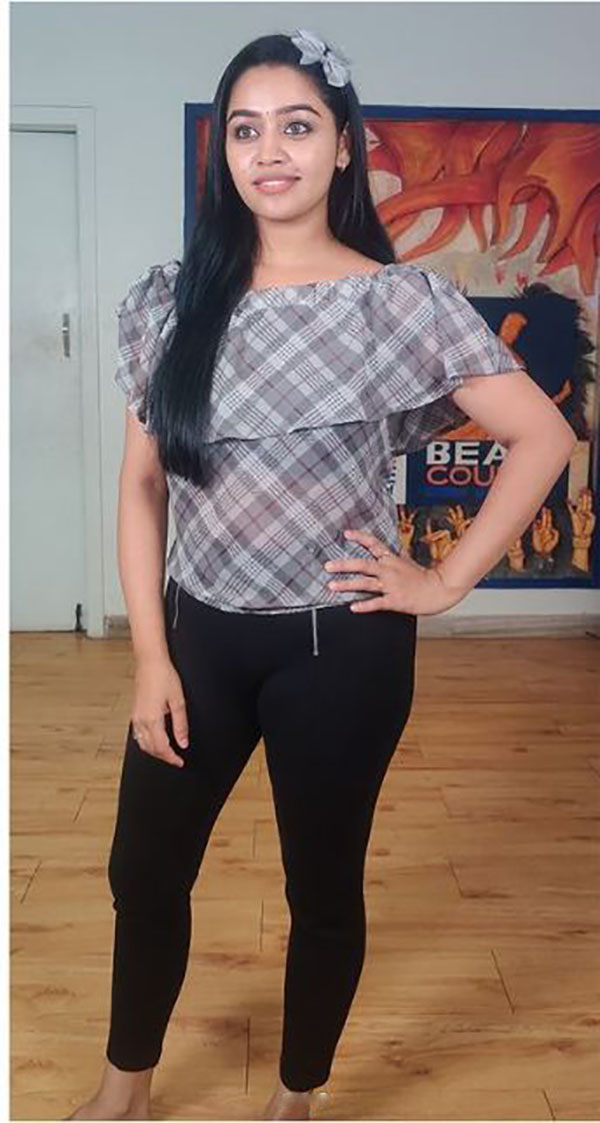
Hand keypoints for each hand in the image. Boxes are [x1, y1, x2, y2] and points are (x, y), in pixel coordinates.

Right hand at [131, 654, 189, 766]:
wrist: (150, 662)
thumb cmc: (164, 676)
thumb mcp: (178, 701)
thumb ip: (180, 724)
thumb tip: (183, 742)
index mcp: (152, 719)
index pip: (162, 748)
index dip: (172, 758)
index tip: (180, 762)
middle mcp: (141, 721)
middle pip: (151, 749)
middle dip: (163, 757)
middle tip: (176, 759)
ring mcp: (135, 717)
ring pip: (142, 743)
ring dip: (154, 751)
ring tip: (168, 752)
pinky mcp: (134, 713)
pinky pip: (138, 735)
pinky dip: (147, 742)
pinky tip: (155, 740)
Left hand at [324, 529, 466, 614]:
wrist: (439, 590)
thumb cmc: (423, 577)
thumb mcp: (407, 561)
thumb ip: (394, 556)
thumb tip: (385, 549)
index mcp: (391, 559)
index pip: (374, 544)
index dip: (360, 537)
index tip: (346, 533)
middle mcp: (389, 570)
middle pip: (363, 564)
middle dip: (344, 565)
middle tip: (328, 566)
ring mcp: (391, 585)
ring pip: (365, 583)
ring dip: (347, 584)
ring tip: (332, 586)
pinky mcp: (395, 600)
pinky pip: (377, 603)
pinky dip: (365, 605)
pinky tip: (353, 607)